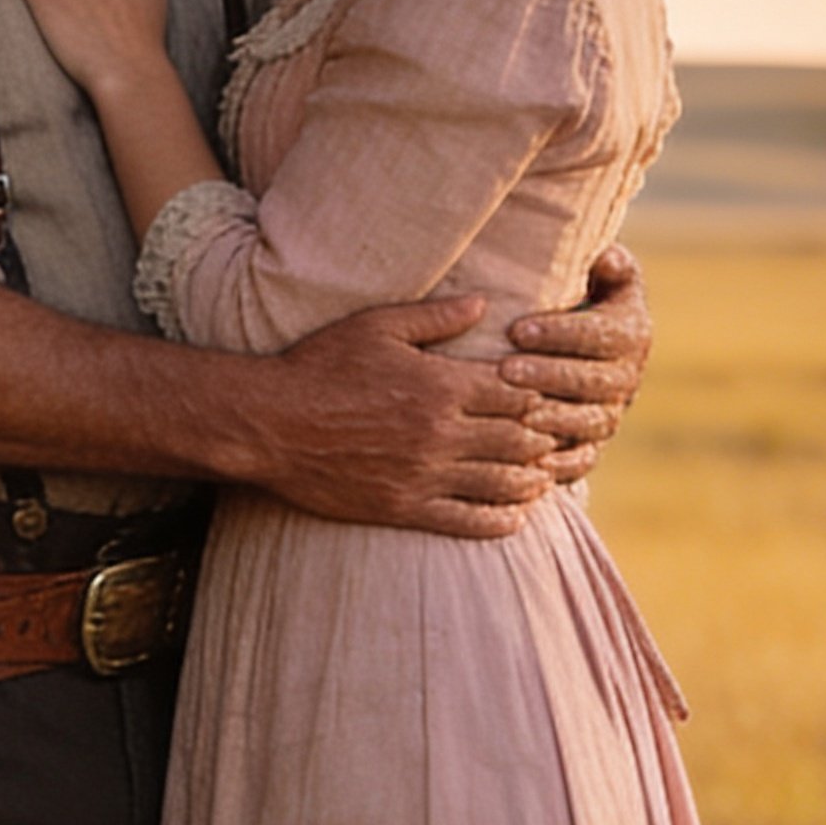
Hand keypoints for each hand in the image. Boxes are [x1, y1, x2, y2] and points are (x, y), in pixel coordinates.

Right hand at [225, 295, 575, 539]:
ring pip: (502, 484)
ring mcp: (424, 474)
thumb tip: (483, 303)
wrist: (269, 423)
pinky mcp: (404, 508)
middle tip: (556, 438)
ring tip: (543, 476)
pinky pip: (468, 521)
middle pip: (520, 439)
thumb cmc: (318, 366)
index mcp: (439, 385)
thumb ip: (435, 317)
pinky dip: (501, 521)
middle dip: (543, 438)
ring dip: (532, 481)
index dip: (540, 395)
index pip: (517, 393)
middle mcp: (440, 432)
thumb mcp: (375, 326)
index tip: (547, 396)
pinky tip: (515, 516)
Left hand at [500, 245, 651, 497]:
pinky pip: (581, 460)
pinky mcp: (592, 446)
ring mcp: (610, 414)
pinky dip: (558, 464)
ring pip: (588, 423)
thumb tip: (606, 259)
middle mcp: (626, 377)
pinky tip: (525, 459)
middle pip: (593, 382)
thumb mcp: (597, 274)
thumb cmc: (575, 297)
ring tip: (513, 412)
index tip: (517, 330)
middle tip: (505, 371)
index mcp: (630, 333)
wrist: (574, 346)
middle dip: (549, 377)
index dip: (560, 334)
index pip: (600, 334)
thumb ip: (607, 265)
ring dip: (552, 420)